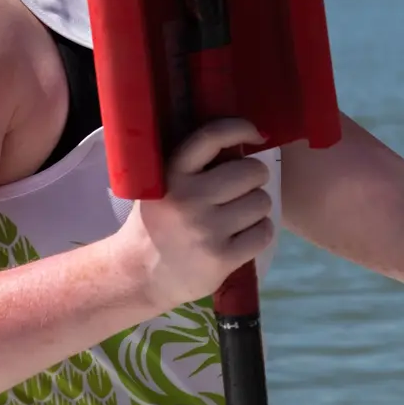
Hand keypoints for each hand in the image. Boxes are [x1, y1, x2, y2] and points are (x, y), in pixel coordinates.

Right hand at [114, 118, 276, 311]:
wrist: (139, 277)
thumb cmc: (159, 225)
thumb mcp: (161, 186)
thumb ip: (193, 166)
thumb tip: (243, 140)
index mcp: (171, 174)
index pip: (211, 137)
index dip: (241, 128)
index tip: (256, 135)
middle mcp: (188, 199)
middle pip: (252, 172)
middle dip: (255, 179)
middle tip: (242, 190)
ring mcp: (206, 230)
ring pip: (262, 202)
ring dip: (257, 209)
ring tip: (238, 217)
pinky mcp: (221, 258)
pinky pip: (264, 232)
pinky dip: (260, 233)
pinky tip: (242, 237)